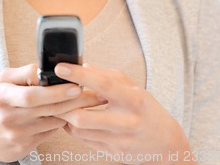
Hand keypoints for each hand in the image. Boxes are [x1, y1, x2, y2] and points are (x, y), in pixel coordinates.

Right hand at [0, 64, 103, 163]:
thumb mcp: (1, 81)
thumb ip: (24, 73)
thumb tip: (46, 67)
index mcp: (1, 97)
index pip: (32, 95)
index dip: (55, 91)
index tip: (75, 85)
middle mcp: (9, 117)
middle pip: (46, 109)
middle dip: (73, 101)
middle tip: (93, 93)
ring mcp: (16, 135)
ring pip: (51, 121)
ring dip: (72, 112)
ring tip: (90, 102)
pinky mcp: (24, 148)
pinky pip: (48, 132)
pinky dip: (61, 122)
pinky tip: (72, 114)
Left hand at [55, 63, 191, 163]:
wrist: (165, 143)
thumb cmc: (146, 108)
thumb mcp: (132, 87)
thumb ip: (106, 75)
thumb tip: (82, 66)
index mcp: (133, 99)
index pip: (103, 84)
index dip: (79, 75)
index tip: (61, 68)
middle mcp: (126, 122)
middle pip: (83, 117)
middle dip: (64, 105)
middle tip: (53, 92)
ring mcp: (119, 140)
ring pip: (79, 130)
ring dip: (66, 116)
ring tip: (62, 104)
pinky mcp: (112, 152)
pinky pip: (83, 140)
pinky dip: (73, 128)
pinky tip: (73, 118)